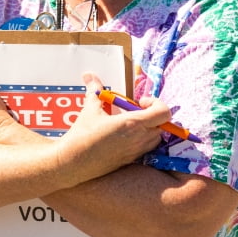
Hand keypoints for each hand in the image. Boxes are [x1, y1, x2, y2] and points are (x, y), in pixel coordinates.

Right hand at [52, 73, 168, 185]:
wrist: (74, 162)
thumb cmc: (83, 135)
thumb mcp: (90, 109)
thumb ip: (95, 90)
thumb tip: (89, 75)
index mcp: (133, 123)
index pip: (163, 113)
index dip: (156, 103)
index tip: (140, 102)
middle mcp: (139, 139)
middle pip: (161, 125)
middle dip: (152, 115)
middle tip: (135, 111)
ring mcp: (136, 152)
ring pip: (155, 138)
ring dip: (149, 128)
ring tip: (130, 123)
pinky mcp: (130, 160)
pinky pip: (145, 148)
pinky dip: (141, 140)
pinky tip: (123, 136)